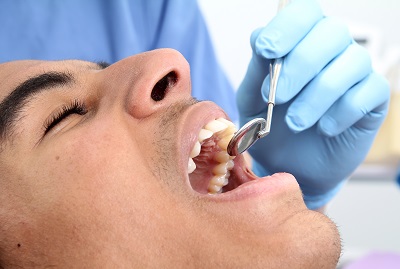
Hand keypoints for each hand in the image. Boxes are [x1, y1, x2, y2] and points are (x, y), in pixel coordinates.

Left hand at [236, 0, 389, 208]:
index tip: (265, 50)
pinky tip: (324, 128)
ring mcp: (356, 71)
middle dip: (300, 65)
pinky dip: (343, 112)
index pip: (304, 11)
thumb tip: (259, 35)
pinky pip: (370, 91)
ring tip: (295, 122)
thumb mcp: (253, 101)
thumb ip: (256, 70)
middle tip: (278, 97)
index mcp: (300, 41)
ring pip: (352, 62)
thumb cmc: (271, 126)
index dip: (287, 26)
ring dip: (318, 95)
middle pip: (331, 32)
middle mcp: (332, 48)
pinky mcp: (373, 97)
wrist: (291, 164)